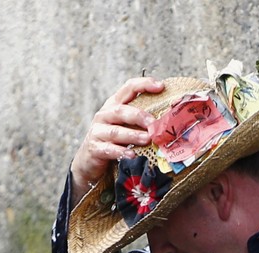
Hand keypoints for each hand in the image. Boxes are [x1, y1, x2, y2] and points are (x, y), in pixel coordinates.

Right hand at [70, 77, 164, 193]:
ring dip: (133, 135)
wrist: (89, 160)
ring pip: (116, 132)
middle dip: (139, 115)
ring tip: (147, 139)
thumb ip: (140, 120)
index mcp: (114, 105)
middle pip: (121, 110)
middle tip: (154, 123)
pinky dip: (121, 152)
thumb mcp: (125, 126)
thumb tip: (169, 121)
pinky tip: (132, 155)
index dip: (144, 85)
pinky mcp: (95, 149)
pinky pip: (109, 150)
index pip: (128, 88)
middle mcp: (104, 115)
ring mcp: (98, 132)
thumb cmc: (114, 141)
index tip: (161, 86)